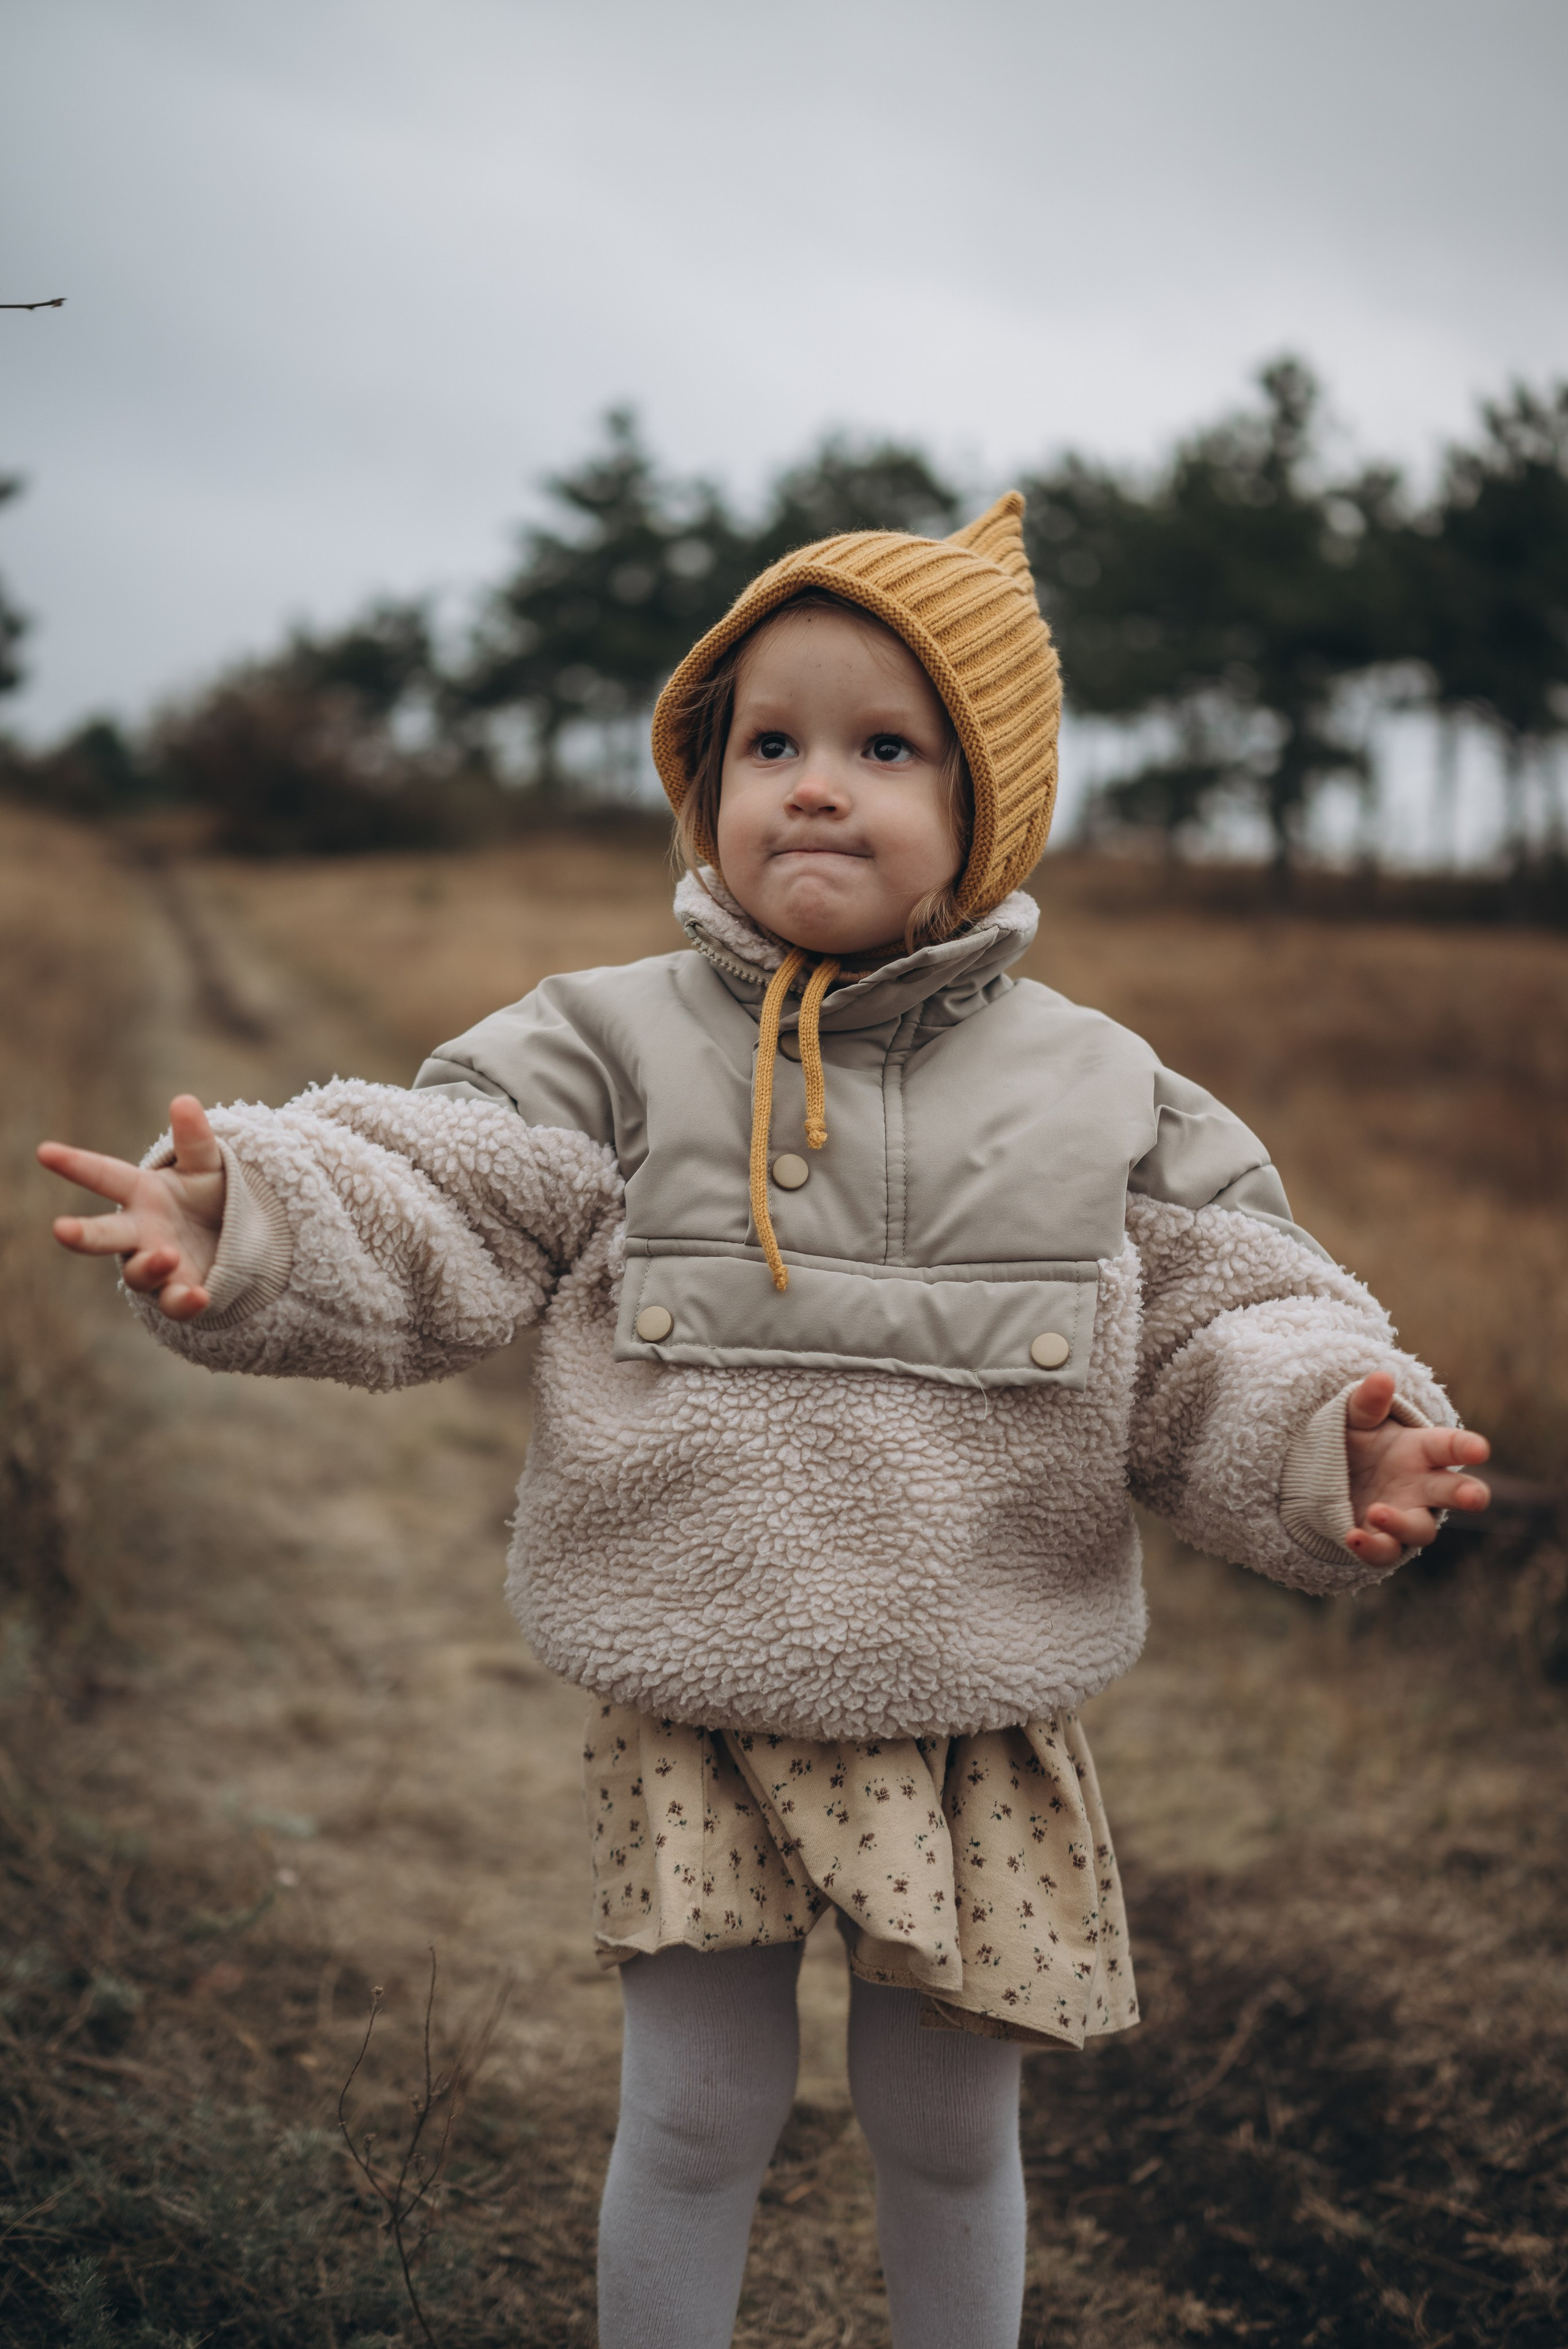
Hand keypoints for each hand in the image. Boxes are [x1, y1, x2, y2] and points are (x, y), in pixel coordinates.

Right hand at [38, 1094, 225, 1320]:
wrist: (238, 1237)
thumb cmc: (209, 1195)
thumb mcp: (206, 1164)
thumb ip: (194, 1140)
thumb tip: (184, 1101)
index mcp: (141, 1193)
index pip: (104, 1175)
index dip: (75, 1164)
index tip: (45, 1151)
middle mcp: (140, 1232)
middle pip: (103, 1235)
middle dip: (81, 1234)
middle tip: (61, 1229)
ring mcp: (156, 1265)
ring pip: (138, 1274)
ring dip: (148, 1266)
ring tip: (166, 1254)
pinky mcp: (179, 1293)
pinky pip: (175, 1303)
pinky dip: (184, 1302)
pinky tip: (199, 1295)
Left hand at [1343, 1371, 1489, 1567]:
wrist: (1328, 1475)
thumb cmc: (1356, 1440)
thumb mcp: (1356, 1418)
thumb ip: (1367, 1402)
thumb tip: (1380, 1377)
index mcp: (1423, 1450)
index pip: (1452, 1447)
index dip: (1468, 1447)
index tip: (1480, 1449)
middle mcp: (1422, 1486)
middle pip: (1455, 1493)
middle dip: (1469, 1495)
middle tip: (1475, 1497)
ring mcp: (1405, 1515)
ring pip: (1421, 1529)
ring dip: (1403, 1524)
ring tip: (1377, 1511)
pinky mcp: (1382, 1540)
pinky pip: (1385, 1552)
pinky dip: (1372, 1548)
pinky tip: (1352, 1536)